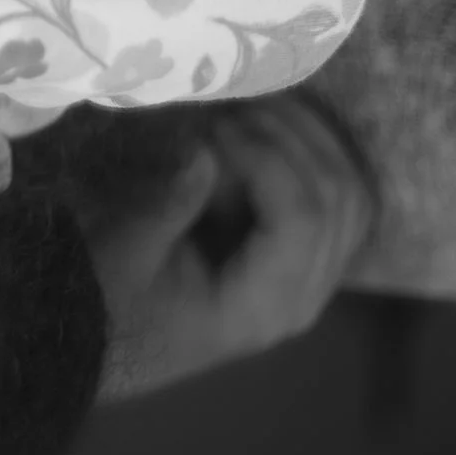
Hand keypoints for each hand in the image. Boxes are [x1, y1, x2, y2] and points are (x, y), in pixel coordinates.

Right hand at [92, 91, 377, 397]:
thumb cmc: (107, 303)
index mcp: (262, 304)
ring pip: (351, 197)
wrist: (104, 346)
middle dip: (293, 139)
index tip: (212, 128)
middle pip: (338, 201)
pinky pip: (341, 204)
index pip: (303, 217)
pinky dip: (318, 159)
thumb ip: (171, 201)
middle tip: (232, 108)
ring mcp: (310, 281)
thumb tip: (205, 147)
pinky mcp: (302, 264)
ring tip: (252, 109)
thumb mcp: (125, 252)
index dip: (267, 158)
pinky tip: (275, 130)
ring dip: (311, 141)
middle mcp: (302, 296)